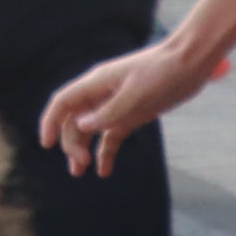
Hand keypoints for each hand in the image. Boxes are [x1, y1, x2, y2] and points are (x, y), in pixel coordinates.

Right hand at [41, 33, 225, 175]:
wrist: (190, 63)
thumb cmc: (162, 72)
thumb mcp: (136, 94)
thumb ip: (109, 112)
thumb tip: (81, 126)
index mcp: (95, 83)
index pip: (63, 103)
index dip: (50, 122)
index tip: (46, 144)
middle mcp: (100, 95)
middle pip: (74, 121)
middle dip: (71, 143)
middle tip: (79, 165)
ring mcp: (115, 105)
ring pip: (90, 130)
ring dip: (83, 149)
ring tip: (80, 172)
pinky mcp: (131, 115)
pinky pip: (111, 135)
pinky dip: (105, 152)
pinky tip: (104, 170)